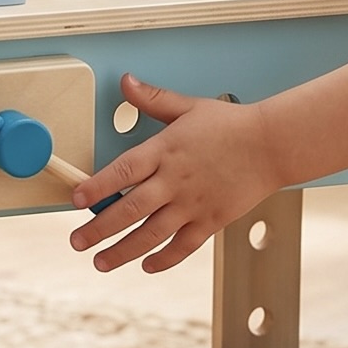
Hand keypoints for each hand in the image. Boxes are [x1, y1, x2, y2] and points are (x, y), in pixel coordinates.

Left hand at [70, 76, 284, 272]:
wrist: (271, 145)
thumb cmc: (232, 125)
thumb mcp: (188, 107)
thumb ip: (153, 98)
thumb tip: (127, 82)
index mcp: (165, 151)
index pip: (123, 171)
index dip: (97, 187)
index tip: (76, 199)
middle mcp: (175, 181)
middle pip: (129, 209)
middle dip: (99, 229)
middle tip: (77, 242)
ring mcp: (193, 204)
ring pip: (151, 233)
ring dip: (123, 251)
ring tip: (101, 262)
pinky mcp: (211, 221)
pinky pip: (183, 246)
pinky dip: (164, 259)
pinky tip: (146, 265)